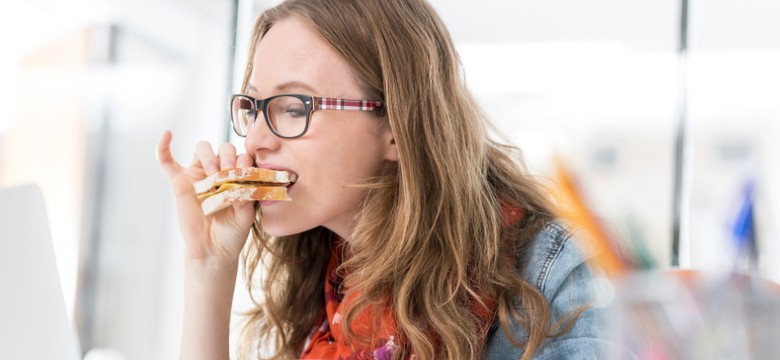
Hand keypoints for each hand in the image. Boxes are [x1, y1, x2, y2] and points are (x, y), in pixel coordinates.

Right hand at [156, 130, 255, 260]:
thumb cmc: (232, 231)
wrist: (213, 249)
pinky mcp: (180, 182)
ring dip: (209, 156)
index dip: (244, 161)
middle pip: (223, 147)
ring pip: (202, 148)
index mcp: (237, 175)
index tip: (245, 174)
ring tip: (214, 175)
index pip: (241, 156)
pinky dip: (163, 147)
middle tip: (228, 174)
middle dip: (227, 156)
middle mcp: (219, 170)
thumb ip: (246, 200)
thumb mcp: (245, 216)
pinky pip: (167, 162)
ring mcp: (199, 175)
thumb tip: (241, 188)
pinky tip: (166, 134)